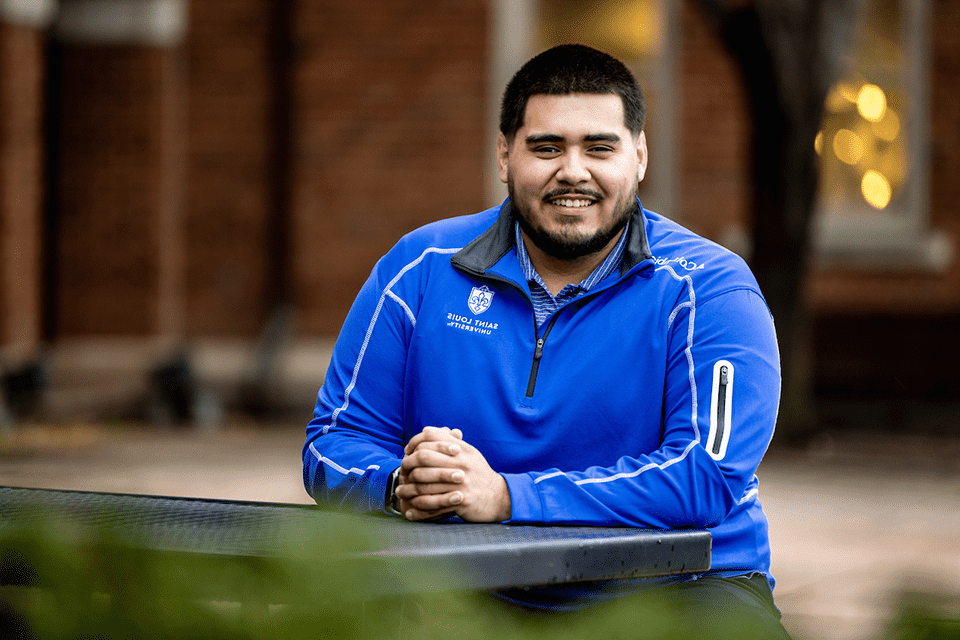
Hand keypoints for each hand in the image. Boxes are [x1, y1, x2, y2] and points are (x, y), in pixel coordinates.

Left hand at [396, 427, 510, 522]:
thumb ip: (449, 441)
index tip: (407, 452)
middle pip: (424, 457)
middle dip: (408, 464)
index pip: (431, 437)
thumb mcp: (468, 453)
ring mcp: (461, 481)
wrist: (499, 497)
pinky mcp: (461, 500)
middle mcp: (461, 462)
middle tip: (401, 471)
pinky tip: (410, 512)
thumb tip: (427, 430)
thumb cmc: (479, 474)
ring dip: (409, 488)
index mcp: (461, 449)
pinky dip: (419, 509)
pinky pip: (433, 504)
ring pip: (424, 482)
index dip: (414, 442)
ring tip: (400, 492)